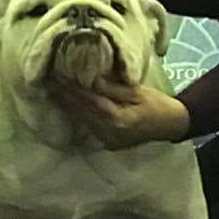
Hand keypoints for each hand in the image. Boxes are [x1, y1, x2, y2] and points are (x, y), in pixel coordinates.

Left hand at [50, 76, 190, 150]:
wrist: (171, 124)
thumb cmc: (157, 104)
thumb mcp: (137, 90)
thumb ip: (112, 87)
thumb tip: (89, 77)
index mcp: (118, 120)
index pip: (88, 101)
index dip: (71, 89)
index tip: (56, 76)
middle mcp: (109, 133)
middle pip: (81, 113)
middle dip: (63, 97)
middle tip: (47, 81)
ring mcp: (108, 141)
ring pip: (82, 121)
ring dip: (67, 105)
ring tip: (52, 91)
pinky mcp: (108, 142)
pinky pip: (88, 126)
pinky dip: (78, 114)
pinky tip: (68, 104)